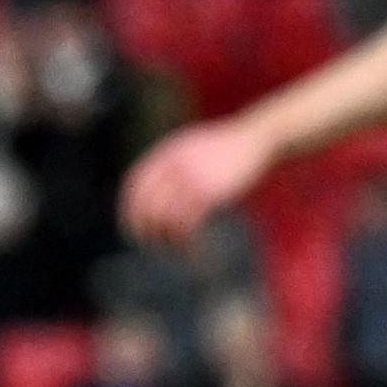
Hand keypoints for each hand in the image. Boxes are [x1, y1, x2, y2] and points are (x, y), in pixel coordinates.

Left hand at [120, 118, 275, 246]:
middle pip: (145, 206)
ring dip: (168, 239)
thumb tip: (153, 192)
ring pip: (164, 219)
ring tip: (177, 249)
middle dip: (145, 230)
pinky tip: (193, 249)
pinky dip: (187, 239)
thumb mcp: (190, 147)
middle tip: (153, 245)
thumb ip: (170, 164)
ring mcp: (188, 178)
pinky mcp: (207, 191)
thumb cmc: (226, 148)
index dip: (128, 210)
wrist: (258, 138)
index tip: (133, 228)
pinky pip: (186, 222)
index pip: (133, 186)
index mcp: (165, 153)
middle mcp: (172, 166)